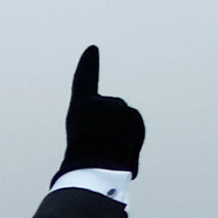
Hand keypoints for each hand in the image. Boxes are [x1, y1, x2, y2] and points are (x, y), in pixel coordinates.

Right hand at [58, 44, 143, 177]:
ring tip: (111, 151)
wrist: (94, 167)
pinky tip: (123, 151)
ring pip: (126, 119)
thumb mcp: (84, 147)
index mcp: (81, 107)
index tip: (92, 49)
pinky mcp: (131, 115)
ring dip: (123, 134)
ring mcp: (115, 106)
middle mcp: (97, 102)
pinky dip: (133, 139)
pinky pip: (136, 126)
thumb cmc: (84, 165)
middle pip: (112, 109)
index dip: (89, 65)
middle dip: (112, 125)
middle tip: (102, 145)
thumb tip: (121, 156)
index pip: (84, 80)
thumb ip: (99, 135)